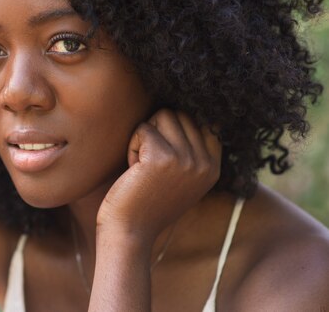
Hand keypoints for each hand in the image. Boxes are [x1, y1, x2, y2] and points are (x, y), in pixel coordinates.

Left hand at [97, 109, 220, 241]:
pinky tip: (133, 170)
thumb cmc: (148, 203)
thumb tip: (196, 112)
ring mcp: (186, 160)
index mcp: (214, 169)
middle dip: (158, 132)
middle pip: (180, 115)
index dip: (177, 130)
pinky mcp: (162, 158)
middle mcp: (204, 163)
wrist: (130, 232)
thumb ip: (192, 152)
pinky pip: (143, 128)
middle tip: (149, 163)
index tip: (163, 156)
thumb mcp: (182, 179)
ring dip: (145, 137)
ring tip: (142, 165)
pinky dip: (132, 145)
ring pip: (162, 116)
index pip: (204, 122)